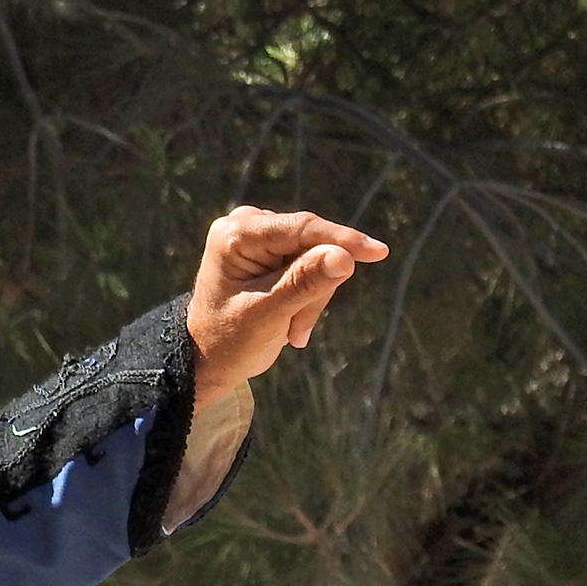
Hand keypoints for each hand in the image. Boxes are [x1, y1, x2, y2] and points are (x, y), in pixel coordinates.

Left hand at [186, 206, 388, 402]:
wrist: (207, 360)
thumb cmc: (227, 341)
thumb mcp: (266, 316)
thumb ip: (303, 284)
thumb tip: (343, 256)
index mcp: (236, 233)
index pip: (302, 229)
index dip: (343, 241)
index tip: (379, 253)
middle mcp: (250, 225)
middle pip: (315, 245)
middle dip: (315, 290)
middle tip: (296, 330)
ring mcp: (265, 237)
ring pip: (321, 259)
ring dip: (312, 301)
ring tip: (288, 332)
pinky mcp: (277, 252)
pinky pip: (316, 269)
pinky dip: (309, 300)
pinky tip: (290, 325)